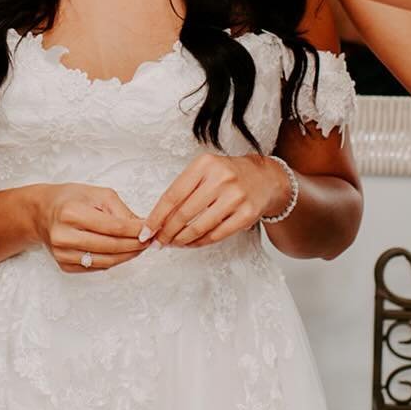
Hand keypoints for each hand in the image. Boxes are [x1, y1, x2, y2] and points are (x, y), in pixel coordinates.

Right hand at [33, 184, 148, 272]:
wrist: (42, 212)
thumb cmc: (70, 199)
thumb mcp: (97, 194)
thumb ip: (121, 211)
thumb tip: (142, 227)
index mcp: (72, 213)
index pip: (114, 227)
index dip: (136, 231)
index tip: (150, 230)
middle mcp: (64, 235)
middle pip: (111, 246)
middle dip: (135, 245)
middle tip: (149, 241)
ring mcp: (62, 253)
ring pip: (106, 261)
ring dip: (127, 256)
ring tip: (139, 248)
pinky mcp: (64, 265)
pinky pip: (95, 267)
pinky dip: (112, 261)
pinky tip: (121, 253)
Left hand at [144, 153, 288, 247]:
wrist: (264, 178)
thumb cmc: (227, 175)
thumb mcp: (204, 171)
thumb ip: (183, 190)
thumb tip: (157, 219)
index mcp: (204, 165)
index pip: (172, 195)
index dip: (156, 217)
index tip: (146, 232)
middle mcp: (220, 179)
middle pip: (184, 213)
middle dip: (166, 232)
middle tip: (157, 242)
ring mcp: (235, 197)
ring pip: (199, 227)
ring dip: (181, 240)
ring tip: (173, 244)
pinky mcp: (247, 214)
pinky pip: (217, 235)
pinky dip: (200, 243)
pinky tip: (191, 244)